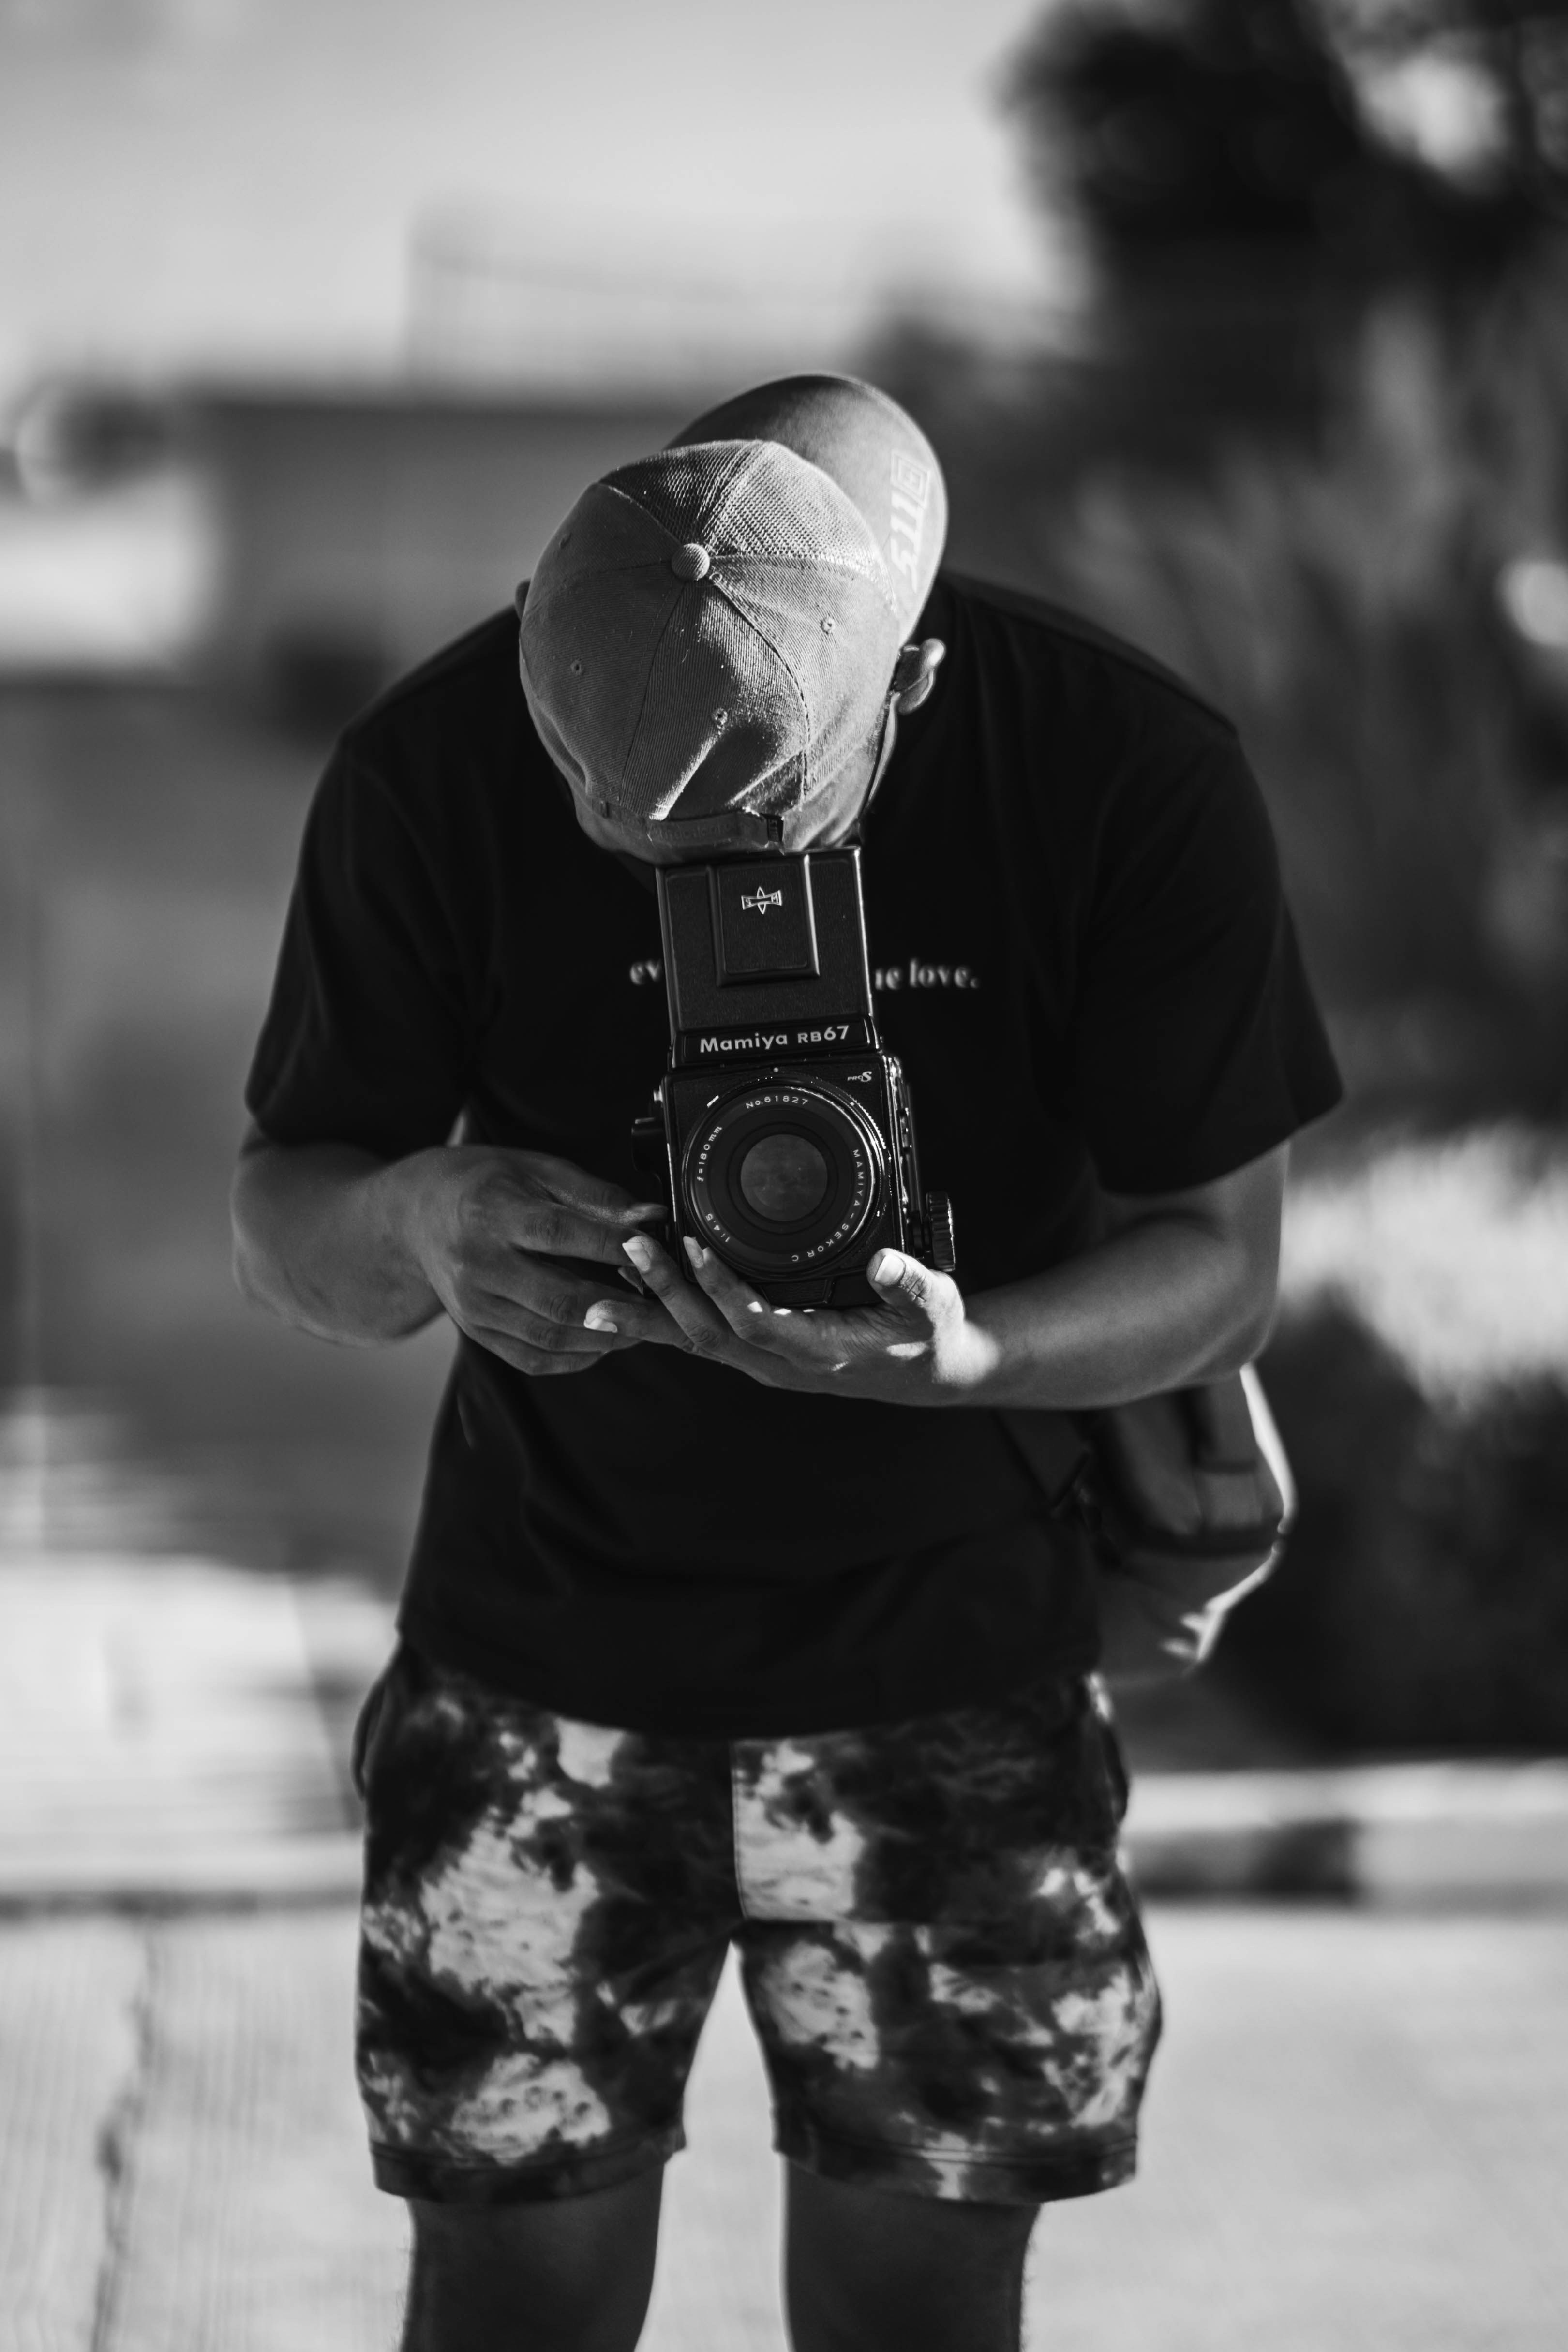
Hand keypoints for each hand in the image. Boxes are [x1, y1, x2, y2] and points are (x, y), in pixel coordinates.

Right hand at [406, 1147, 665, 1376]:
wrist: (417, 1216)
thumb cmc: (486, 1184)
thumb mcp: (536, 1170)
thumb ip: (595, 1196)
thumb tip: (649, 1219)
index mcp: (492, 1213)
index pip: (560, 1234)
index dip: (611, 1245)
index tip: (654, 1248)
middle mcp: (478, 1265)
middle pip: (558, 1298)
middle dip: (620, 1306)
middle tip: (661, 1303)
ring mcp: (473, 1306)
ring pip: (550, 1336)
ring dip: (606, 1337)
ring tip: (643, 1324)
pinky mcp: (475, 1331)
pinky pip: (532, 1359)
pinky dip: (576, 1358)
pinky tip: (605, 1340)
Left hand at [585, 1232, 1001, 1401]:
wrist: (926, 1372)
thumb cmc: (927, 1334)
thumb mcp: (932, 1303)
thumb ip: (909, 1281)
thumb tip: (886, 1262)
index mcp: (820, 1348)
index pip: (756, 1322)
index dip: (721, 1287)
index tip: (693, 1245)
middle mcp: (783, 1362)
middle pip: (708, 1334)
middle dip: (664, 1294)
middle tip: (627, 1251)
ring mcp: (766, 1361)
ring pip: (696, 1340)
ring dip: (651, 1312)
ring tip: (602, 1284)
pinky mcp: (760, 1352)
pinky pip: (704, 1337)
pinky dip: (667, 1316)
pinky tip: (636, 1294)